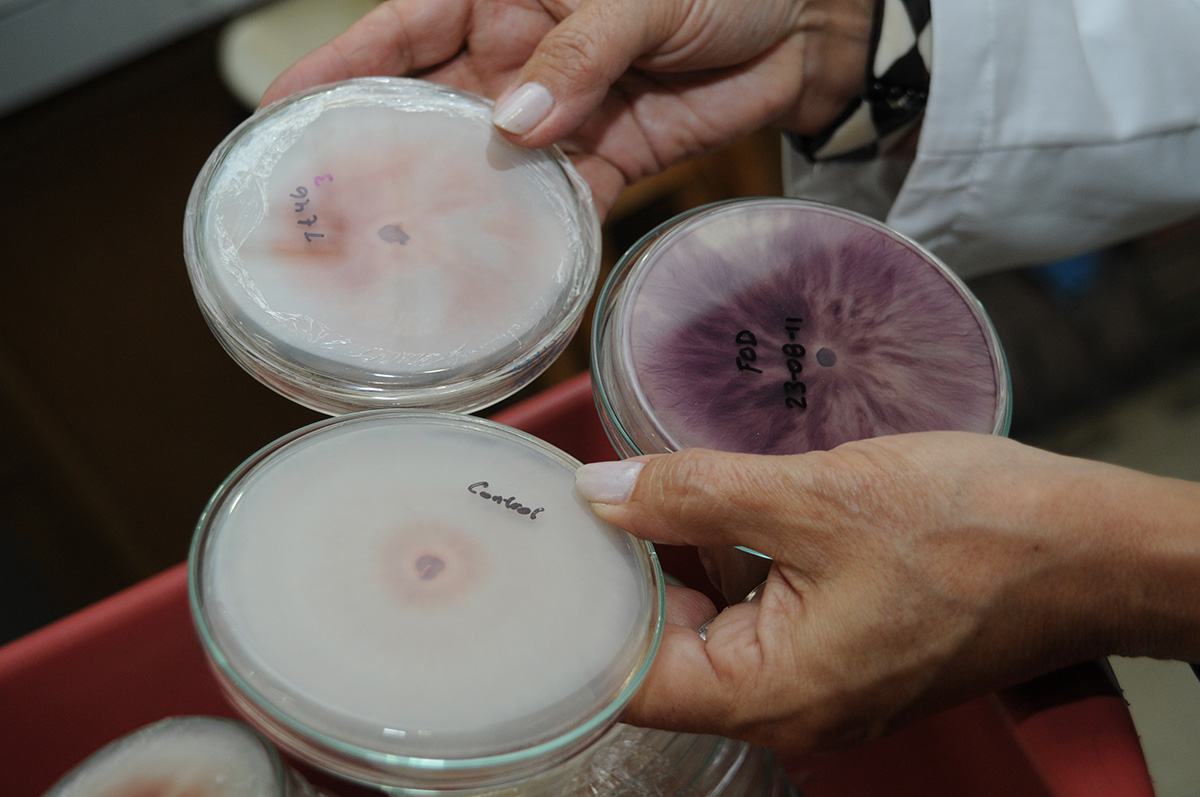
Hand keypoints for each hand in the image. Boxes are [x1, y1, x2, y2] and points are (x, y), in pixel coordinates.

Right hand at [261, 0, 873, 215]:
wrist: (806, 20)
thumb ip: (575, 55)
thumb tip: (512, 124)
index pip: (399, 30)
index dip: (336, 69)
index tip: (278, 112)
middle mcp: (514, 56)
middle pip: (427, 110)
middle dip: (380, 157)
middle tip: (330, 213)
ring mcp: (556, 115)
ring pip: (484, 169)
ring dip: (451, 211)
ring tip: (399, 259)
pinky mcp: (603, 163)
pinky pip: (555, 207)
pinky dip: (535, 241)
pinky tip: (502, 276)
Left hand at [575, 433, 1199, 752]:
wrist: (1090, 549)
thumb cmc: (975, 531)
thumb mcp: (815, 498)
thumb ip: (694, 497)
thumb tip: (600, 492)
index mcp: (771, 695)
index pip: (626, 678)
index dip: (575, 613)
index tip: (543, 551)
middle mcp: (788, 706)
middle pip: (660, 652)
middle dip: (620, 577)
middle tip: (577, 502)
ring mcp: (816, 682)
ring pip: (706, 629)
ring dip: (673, 565)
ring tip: (630, 492)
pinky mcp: (840, 649)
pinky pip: (754, 616)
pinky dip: (723, 566)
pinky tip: (703, 506)